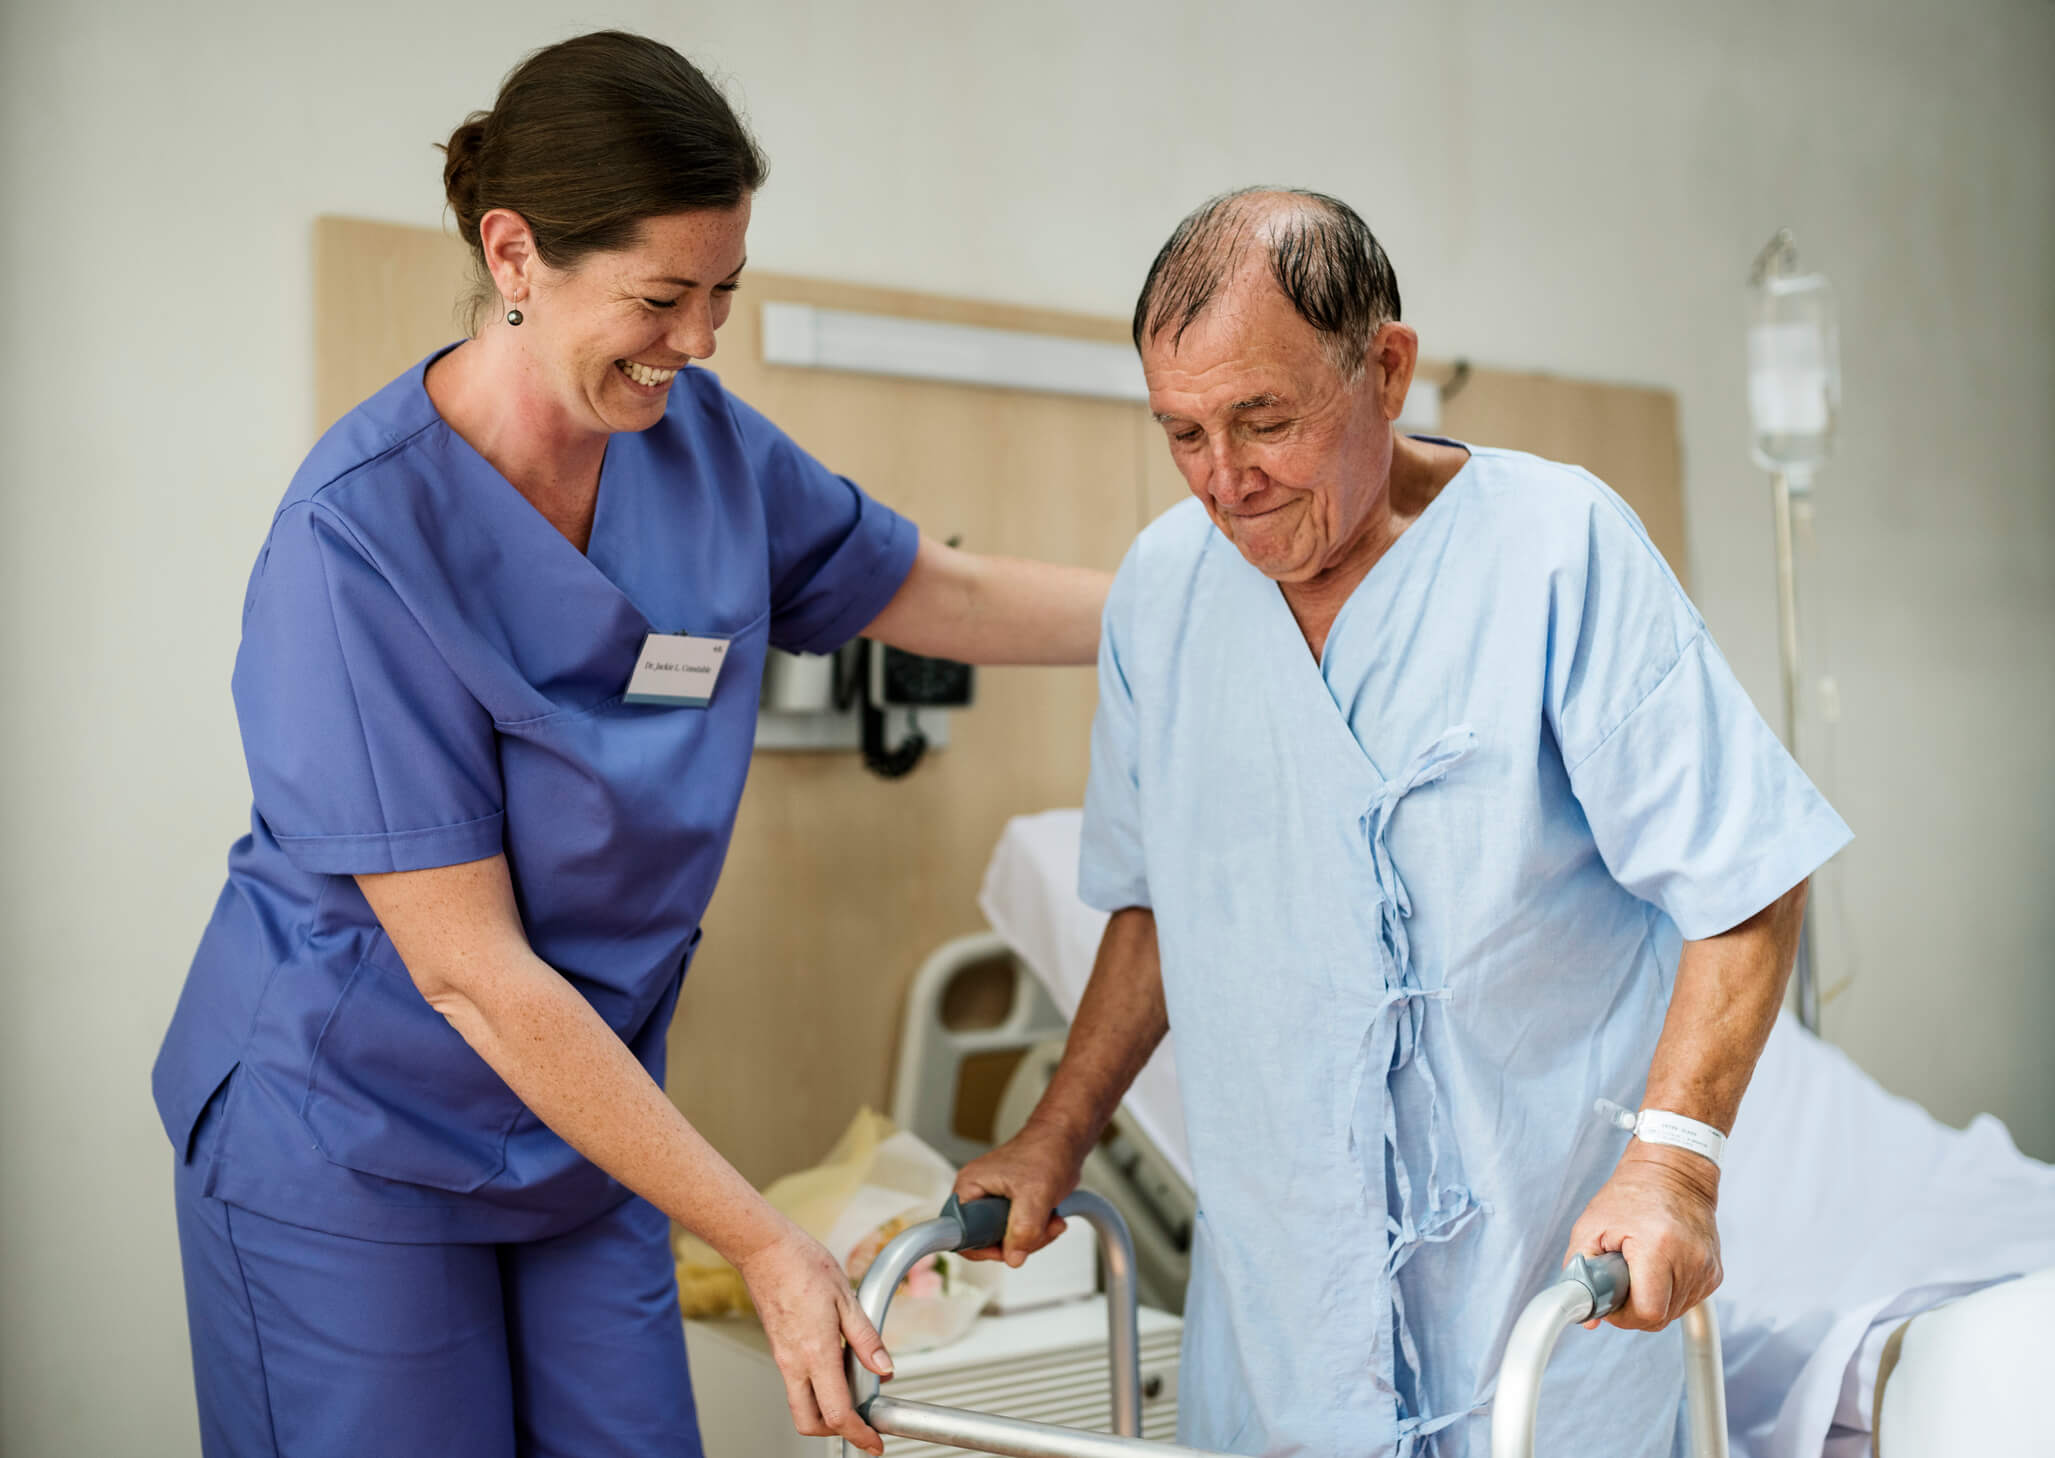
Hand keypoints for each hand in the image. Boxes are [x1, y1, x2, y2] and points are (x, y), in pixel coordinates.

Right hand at [735, 1221, 894, 1456]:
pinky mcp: (778, 1349)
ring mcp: (783, 1358)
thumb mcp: (846, 1298)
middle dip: (837, 1432)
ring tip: (854, 1390)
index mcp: (815, 1353)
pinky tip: (836, 1366)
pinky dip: (817, 1388)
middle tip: (862, 1422)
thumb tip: (884, 1368)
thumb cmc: (802, 1265)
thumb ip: (866, 1339)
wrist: (765, 1250)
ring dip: (826, 1410)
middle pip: (810, 1423)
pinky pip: (796, 1383)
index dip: (859, 1434)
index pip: (837, 1413)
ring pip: (801, 1405)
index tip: (873, 1441)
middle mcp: (793, 1363)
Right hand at [952, 1117, 1089, 1266]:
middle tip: (1038, 1229)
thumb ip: (1023, 1228)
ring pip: (1006, 1241)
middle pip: (986, 1241)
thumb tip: (1013, 1257)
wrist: (1064, 1141)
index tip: (1004, 1249)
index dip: (980, 1247)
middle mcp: (978, 1196)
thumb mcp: (1035, 1193)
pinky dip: (1039, 1232)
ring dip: (1034, 1237)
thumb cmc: (1045, 1152)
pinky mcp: (1012, 1208)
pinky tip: (1052, 1218)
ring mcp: (995, 1203)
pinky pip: (1019, 1234)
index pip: (959, 1233)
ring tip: (1050, 1220)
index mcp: (970, 1188)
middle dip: (1018, 1241)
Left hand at [1564, 1144, 1721, 1332]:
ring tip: (1639, 1268)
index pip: (1647, 1311)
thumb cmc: (1629, 1195)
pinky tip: (1658, 1268)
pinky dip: (1668, 1293)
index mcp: (1659, 1246)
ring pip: (1673, 1313)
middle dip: (1634, 1308)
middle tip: (1620, 1280)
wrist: (1672, 1172)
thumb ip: (1580, 1272)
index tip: (1610, 1298)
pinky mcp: (1715, 1273)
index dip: (1623, 1314)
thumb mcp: (1590, 1226)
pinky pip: (1686, 1301)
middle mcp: (1690, 1259)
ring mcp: (1707, 1268)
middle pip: (1660, 1317)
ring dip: (1651, 1300)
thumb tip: (1588, 1318)